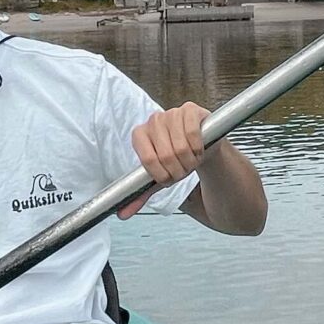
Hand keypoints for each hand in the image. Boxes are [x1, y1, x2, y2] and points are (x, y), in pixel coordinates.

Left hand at [121, 102, 211, 216]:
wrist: (201, 147)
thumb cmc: (176, 161)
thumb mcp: (159, 177)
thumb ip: (140, 194)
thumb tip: (122, 214)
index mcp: (139, 134)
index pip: (148, 160)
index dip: (162, 175)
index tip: (169, 179)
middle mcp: (153, 120)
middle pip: (166, 155)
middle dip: (179, 171)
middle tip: (183, 171)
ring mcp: (172, 113)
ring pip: (181, 147)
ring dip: (190, 162)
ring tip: (191, 161)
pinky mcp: (190, 109)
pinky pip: (193, 134)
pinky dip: (198, 149)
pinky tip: (199, 150)